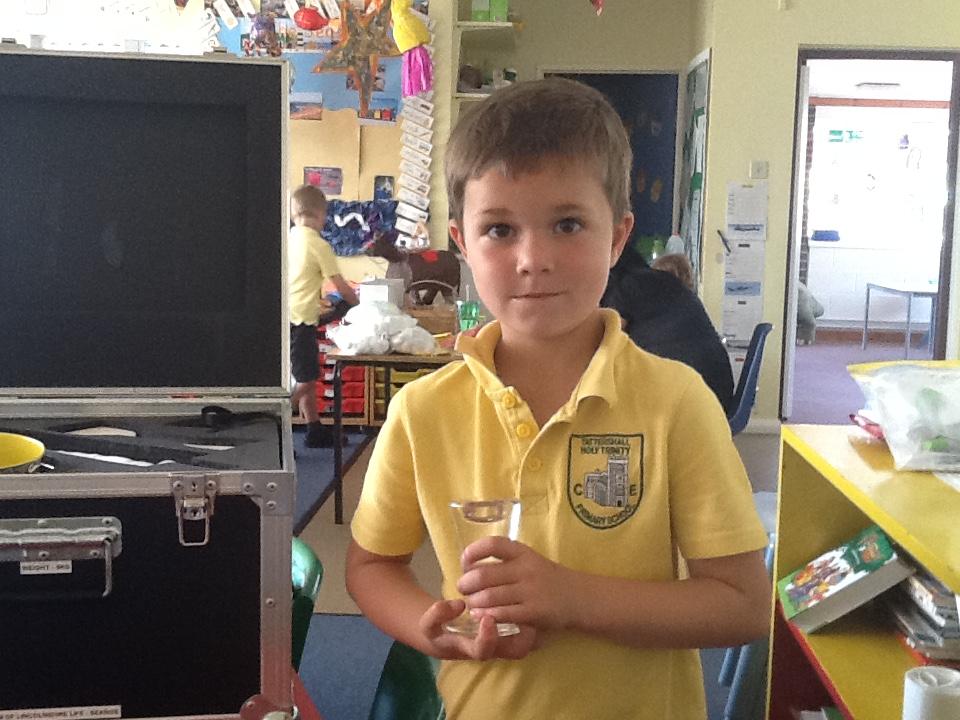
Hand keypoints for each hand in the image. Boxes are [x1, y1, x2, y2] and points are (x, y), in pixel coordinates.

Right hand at [419, 598, 537, 659]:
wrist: (441, 633)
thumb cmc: (437, 630)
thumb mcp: (427, 624)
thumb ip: (436, 615)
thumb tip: (457, 605)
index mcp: (470, 649)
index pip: (483, 651)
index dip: (487, 638)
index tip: (486, 618)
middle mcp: (491, 648)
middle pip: (515, 651)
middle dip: (522, 635)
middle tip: (521, 611)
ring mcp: (502, 639)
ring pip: (526, 640)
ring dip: (530, 623)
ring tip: (530, 600)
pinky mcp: (508, 628)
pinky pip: (526, 627)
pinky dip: (529, 615)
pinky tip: (526, 594)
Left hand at [457, 537, 576, 631]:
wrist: (578, 597)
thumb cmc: (547, 578)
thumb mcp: (529, 561)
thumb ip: (505, 562)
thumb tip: (470, 567)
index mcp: (522, 552)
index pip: (493, 544)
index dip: (473, 551)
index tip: (465, 562)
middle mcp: (526, 569)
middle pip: (484, 575)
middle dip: (466, 584)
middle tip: (462, 589)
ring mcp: (530, 591)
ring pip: (490, 597)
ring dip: (474, 603)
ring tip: (470, 605)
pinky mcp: (534, 612)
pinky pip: (503, 614)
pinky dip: (487, 616)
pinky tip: (481, 617)